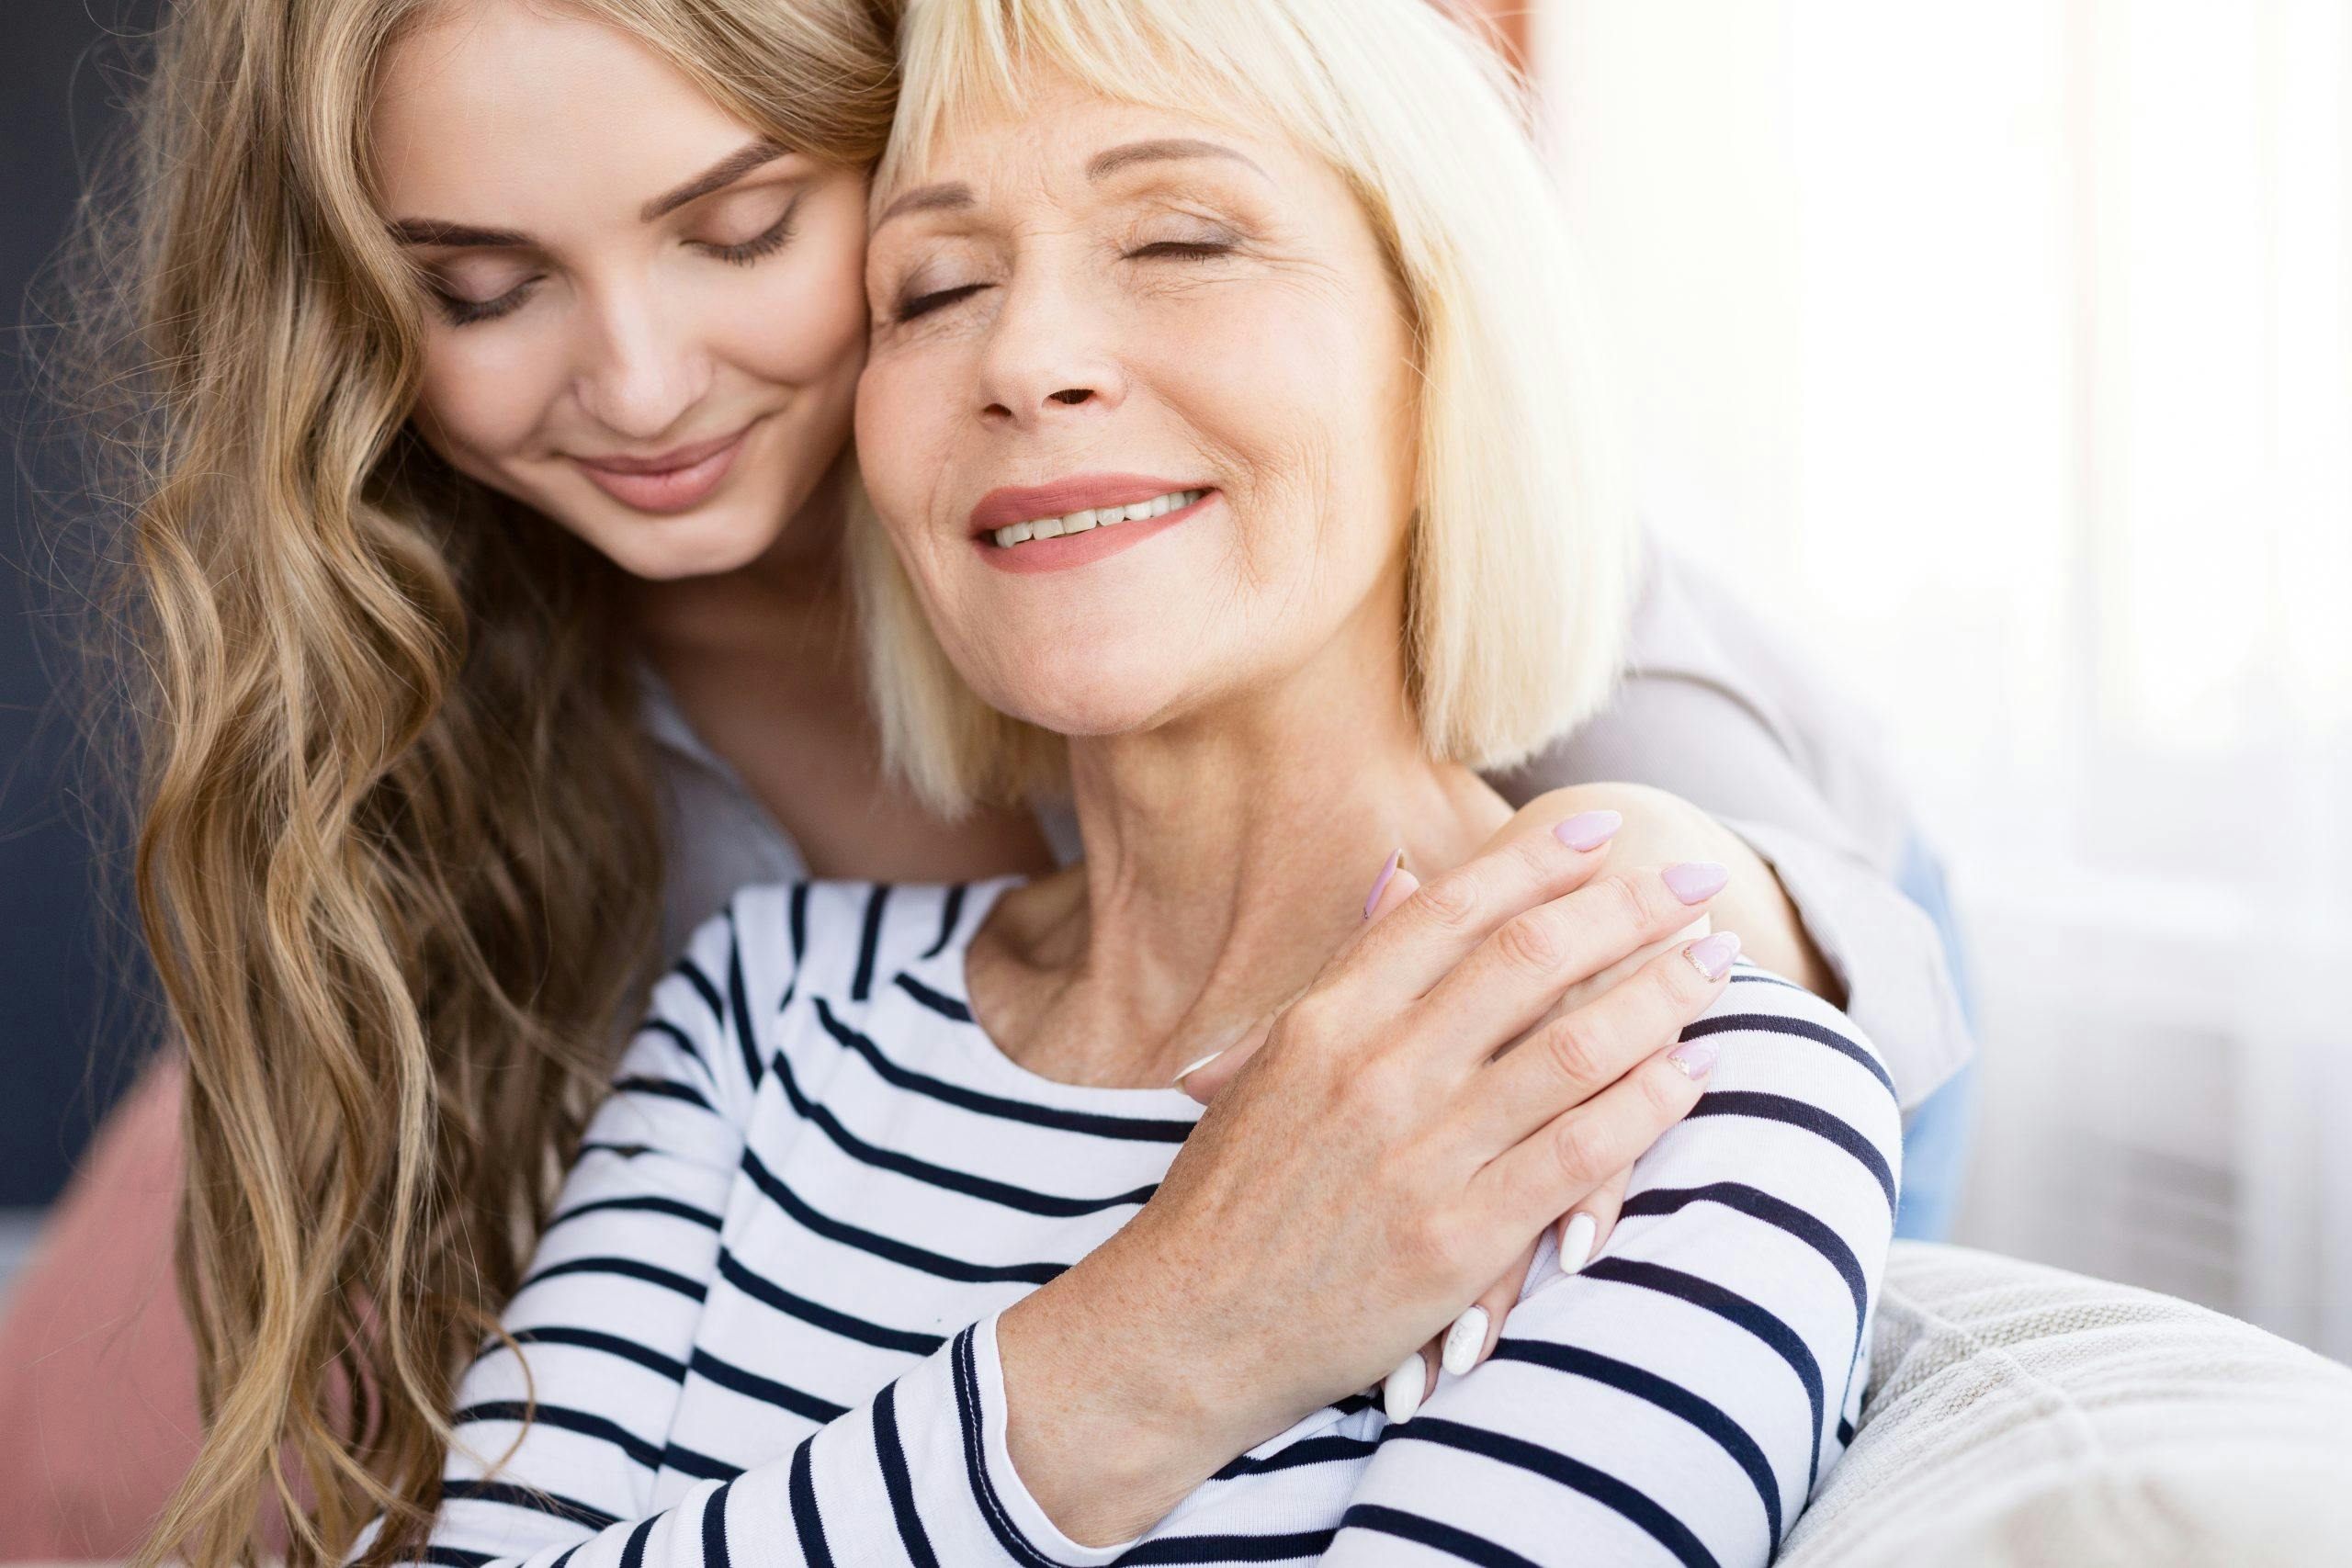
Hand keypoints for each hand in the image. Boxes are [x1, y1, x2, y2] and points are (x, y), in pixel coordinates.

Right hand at [1179, 788, 1729, 1412]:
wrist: (1187, 1329)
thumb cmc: (1229, 1196)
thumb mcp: (1268, 1064)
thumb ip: (1349, 972)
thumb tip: (1401, 875)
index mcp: (1324, 1019)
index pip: (1449, 909)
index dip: (1534, 859)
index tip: (1601, 827)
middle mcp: (1374, 1070)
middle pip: (1528, 958)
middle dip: (1626, 907)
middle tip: (1690, 877)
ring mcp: (1418, 1153)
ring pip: (1573, 1047)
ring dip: (1659, 995)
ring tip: (1714, 961)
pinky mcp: (1456, 1238)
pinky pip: (1579, 1152)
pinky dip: (1646, 1104)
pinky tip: (1691, 1072)